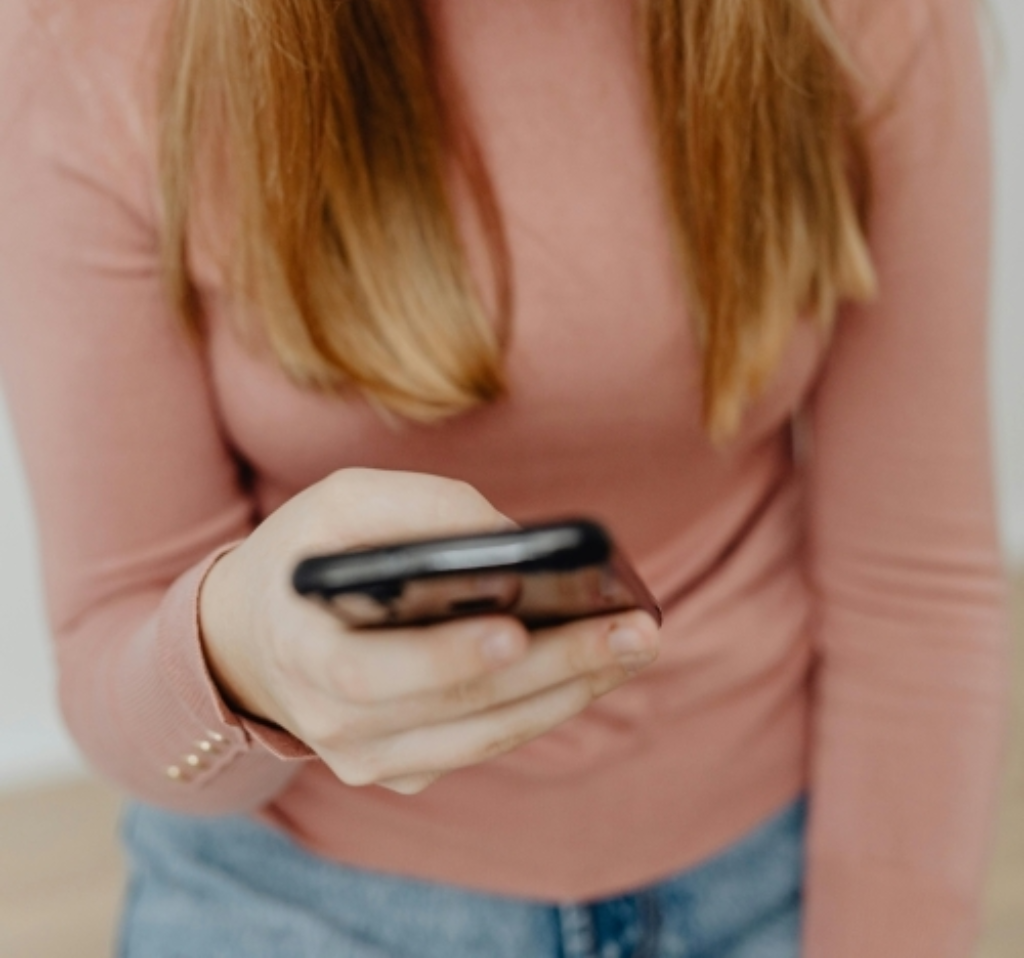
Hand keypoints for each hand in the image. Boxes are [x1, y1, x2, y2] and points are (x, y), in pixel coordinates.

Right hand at [199, 468, 659, 793]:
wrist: (255, 635)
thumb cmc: (305, 555)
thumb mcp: (340, 504)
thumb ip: (417, 508)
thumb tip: (513, 539)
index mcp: (302, 655)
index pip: (375, 676)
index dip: (446, 659)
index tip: (516, 630)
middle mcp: (333, 728)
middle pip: (458, 710)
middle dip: (554, 667)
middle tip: (631, 631)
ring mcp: (370, 761)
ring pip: (485, 737)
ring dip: (570, 692)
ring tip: (635, 643)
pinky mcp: (405, 770)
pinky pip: (486, 743)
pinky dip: (545, 705)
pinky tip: (598, 665)